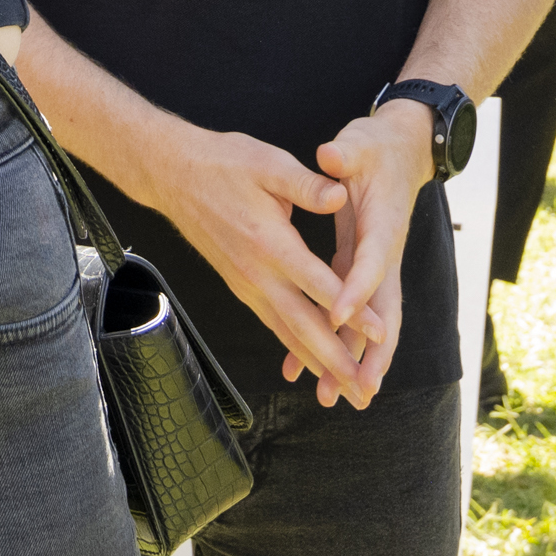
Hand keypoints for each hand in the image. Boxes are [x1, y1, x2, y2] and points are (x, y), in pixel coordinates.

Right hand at [144, 118, 370, 401]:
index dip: (353, 311)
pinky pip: (273, 324)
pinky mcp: (241, 286)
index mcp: (271, 243)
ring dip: (317, 364)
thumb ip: (308, 184)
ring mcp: (247, 284)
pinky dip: (295, 348)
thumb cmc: (224, 164)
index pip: (320, 285)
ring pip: (287, 333)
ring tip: (344, 392)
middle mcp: (258, 274)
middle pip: (304, 326)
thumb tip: (342, 195)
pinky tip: (311, 362)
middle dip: (336, 361)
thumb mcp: (269, 163)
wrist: (174, 176)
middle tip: (363, 392)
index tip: (381, 334)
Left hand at [304, 97, 438, 407]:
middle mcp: (384, 257)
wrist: (403, 148)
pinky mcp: (362, 270)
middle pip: (382, 314)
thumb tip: (331, 156)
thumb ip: (345, 152)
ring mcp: (375, 268)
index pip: (370, 265)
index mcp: (382, 228)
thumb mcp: (360, 141)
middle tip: (357, 391)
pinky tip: (311, 368)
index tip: (337, 317)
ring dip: (353, 360)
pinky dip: (337, 341)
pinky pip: (352, 315)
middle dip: (369, 354)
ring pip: (369, 324)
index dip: (356, 292)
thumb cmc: (378, 146)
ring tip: (333, 397)